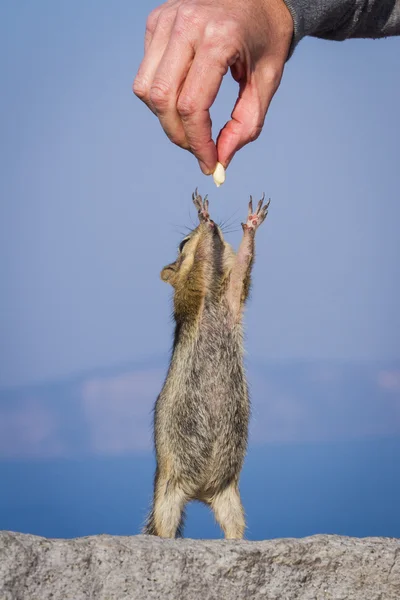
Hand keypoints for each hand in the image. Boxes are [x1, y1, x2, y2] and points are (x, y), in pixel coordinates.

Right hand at [133, 0, 292, 174]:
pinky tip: (183, 94)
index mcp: (219, 38)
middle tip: (198, 149)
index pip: (192, 106)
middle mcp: (187, 24)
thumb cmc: (266, 38)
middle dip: (178, 135)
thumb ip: (245, 124)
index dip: (198, 143)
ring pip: (145, 89)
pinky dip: (160, 95)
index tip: (209, 164)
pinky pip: (146, 72)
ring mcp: (167, 19)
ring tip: (189, 125)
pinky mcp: (157, 20)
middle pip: (162, 100)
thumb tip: (221, 160)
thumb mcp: (267, 82)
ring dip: (164, 118)